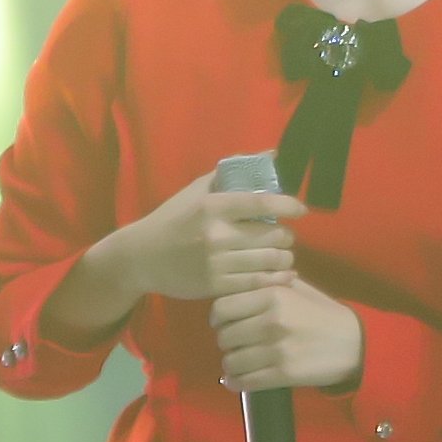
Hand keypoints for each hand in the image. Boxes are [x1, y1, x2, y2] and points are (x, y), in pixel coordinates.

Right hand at [118, 172, 306, 300]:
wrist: (141, 257)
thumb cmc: (173, 218)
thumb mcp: (196, 190)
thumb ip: (232, 173)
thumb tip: (272, 154)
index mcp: (212, 206)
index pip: (261, 202)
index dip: (288, 205)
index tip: (301, 209)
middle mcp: (216, 234)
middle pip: (272, 235)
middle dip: (287, 236)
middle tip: (286, 235)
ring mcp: (216, 263)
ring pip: (269, 261)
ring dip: (285, 258)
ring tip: (284, 254)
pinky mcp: (216, 287)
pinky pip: (258, 283)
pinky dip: (277, 279)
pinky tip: (283, 275)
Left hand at [209, 278, 363, 391]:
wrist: (355, 344)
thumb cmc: (325, 314)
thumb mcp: (299, 289)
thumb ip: (269, 283)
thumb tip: (239, 282)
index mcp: (272, 295)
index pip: (223, 307)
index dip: (217, 318)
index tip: (223, 323)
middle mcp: (270, 320)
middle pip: (224, 336)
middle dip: (226, 342)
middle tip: (236, 344)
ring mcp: (276, 349)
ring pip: (231, 361)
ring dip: (231, 365)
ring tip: (240, 362)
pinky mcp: (283, 374)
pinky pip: (245, 381)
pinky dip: (236, 383)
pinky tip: (238, 380)